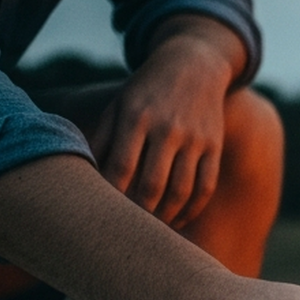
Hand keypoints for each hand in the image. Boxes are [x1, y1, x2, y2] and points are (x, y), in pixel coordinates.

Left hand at [87, 16, 244, 228]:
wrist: (192, 66)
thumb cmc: (145, 92)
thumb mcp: (118, 106)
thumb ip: (101, 141)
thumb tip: (84, 180)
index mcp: (137, 117)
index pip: (121, 167)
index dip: (111, 196)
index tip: (101, 215)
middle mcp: (168, 128)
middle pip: (152, 185)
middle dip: (138, 214)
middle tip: (125, 232)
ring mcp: (194, 139)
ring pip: (181, 191)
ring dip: (165, 218)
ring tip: (150, 232)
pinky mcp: (214, 147)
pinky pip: (205, 187)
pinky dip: (191, 210)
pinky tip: (177, 221)